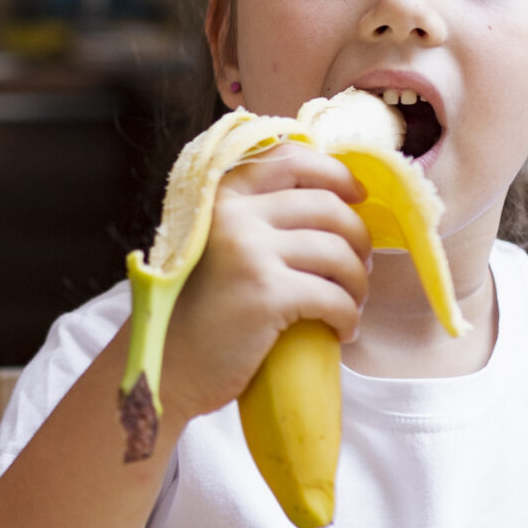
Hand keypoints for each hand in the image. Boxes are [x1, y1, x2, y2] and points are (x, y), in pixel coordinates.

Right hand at [161, 145, 369, 418]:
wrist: (167, 367)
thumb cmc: (196, 312)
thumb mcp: (214, 246)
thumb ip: (251, 219)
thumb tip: (330, 204)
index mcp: (221, 198)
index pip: (290, 160)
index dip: (335, 174)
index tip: (357, 197)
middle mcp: (234, 215)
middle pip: (326, 207)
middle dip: (358, 237)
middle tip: (360, 266)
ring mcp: (249, 252)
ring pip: (338, 252)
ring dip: (358, 281)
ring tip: (353, 302)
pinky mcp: (266, 294)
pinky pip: (334, 297)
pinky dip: (349, 317)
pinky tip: (344, 331)